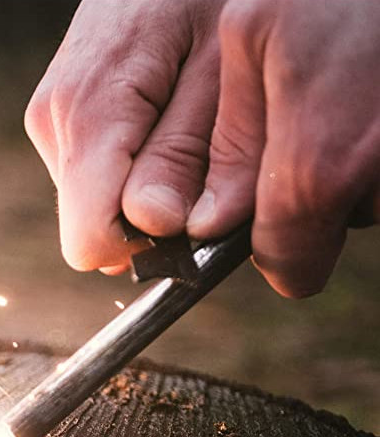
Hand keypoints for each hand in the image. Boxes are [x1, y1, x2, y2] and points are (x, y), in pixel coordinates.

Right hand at [24, 0, 223, 273]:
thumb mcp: (219, 70)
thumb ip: (184, 156)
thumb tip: (155, 228)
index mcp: (89, 114)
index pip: (90, 239)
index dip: (147, 244)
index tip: (191, 216)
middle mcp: (55, 124)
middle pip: (94, 228)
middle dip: (150, 217)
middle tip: (200, 159)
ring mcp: (52, 123)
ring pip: (94, 207)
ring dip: (145, 191)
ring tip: (183, 129)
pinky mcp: (60, 123)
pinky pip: (93, 181)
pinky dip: (132, 172)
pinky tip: (160, 124)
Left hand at [187, 0, 379, 296]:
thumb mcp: (257, 34)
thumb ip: (232, 141)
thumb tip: (210, 222)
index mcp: (321, 164)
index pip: (290, 266)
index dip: (272, 247)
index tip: (262, 221)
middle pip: (335, 232)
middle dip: (310, 197)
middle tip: (309, 120)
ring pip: (370, 203)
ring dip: (351, 169)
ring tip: (348, 92)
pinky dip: (376, 148)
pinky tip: (369, 95)